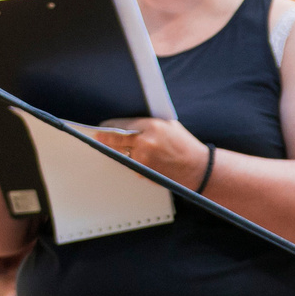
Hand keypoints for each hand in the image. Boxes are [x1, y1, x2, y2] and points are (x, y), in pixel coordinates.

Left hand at [95, 116, 210, 184]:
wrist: (197, 168)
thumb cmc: (184, 145)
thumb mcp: (169, 126)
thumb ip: (149, 124)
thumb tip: (127, 124)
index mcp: (152, 126)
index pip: (123, 124)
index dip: (110, 126)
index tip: (102, 126)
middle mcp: (145, 142)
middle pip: (116, 139)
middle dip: (104, 138)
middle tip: (97, 136)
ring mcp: (142, 158)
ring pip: (120, 153)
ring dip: (115, 150)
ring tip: (111, 147)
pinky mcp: (143, 171)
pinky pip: (130, 164)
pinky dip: (129, 161)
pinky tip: (133, 158)